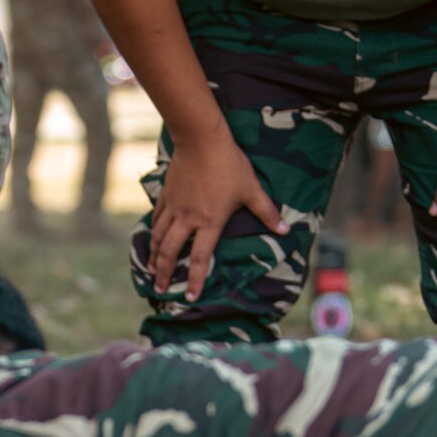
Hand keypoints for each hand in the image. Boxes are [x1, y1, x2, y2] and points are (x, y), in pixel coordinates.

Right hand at [147, 126, 285, 300]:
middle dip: (163, 274)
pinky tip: (151, 241)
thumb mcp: (251, 188)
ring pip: (158, 238)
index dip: (194, 280)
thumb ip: (267, 211)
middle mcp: (188, 219)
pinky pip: (156, 219)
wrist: (201, 140)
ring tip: (151, 272)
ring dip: (153, 257)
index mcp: (210, 222)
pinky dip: (152, 233)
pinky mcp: (166, 195)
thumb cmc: (229, 164)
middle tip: (159, 290)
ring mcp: (174, 207)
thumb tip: (286, 229)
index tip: (189, 296)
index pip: (199, 258)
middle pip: (170, 252)